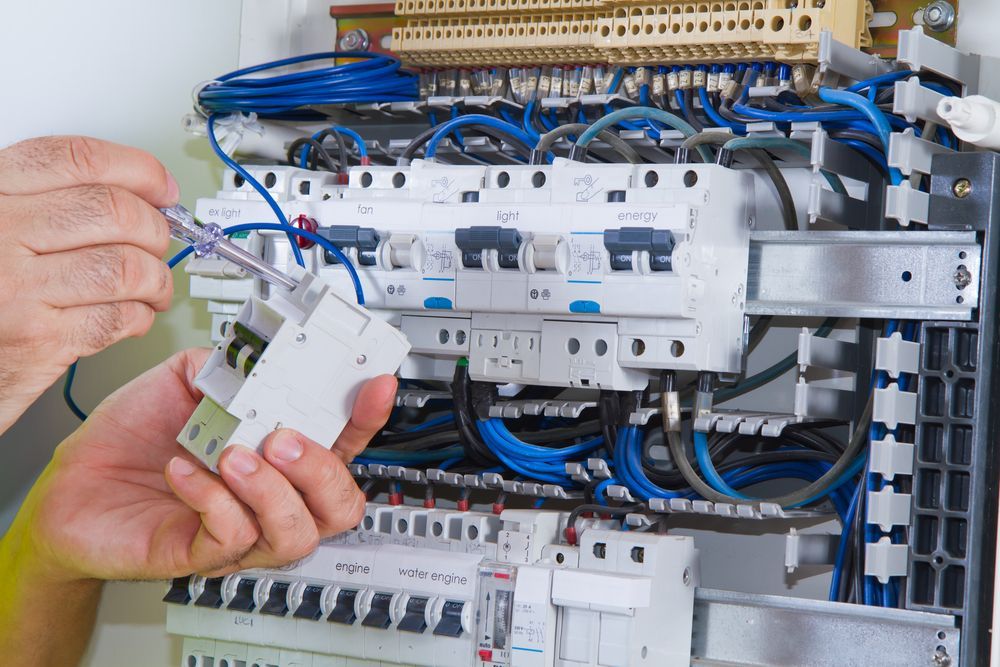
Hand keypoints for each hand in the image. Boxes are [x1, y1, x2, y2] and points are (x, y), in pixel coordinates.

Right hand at [0, 136, 178, 434]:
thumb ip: (52, 200)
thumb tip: (139, 190)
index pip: (77, 160)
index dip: (137, 170)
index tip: (161, 187)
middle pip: (112, 211)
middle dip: (155, 229)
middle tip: (158, 243)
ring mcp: (16, 288)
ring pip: (125, 266)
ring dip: (156, 278)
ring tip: (153, 286)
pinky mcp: (37, 340)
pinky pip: (117, 317)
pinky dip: (140, 316)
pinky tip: (132, 314)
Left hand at [8, 347, 395, 583]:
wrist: (70, 486)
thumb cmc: (131, 439)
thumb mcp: (184, 383)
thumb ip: (227, 364)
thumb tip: (255, 349)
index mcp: (278, 453)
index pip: (343, 442)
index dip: (366, 416)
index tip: (373, 383)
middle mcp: (270, 497)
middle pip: (341, 504)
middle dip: (324, 468)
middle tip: (284, 437)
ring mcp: (241, 529)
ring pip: (296, 531)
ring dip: (273, 490)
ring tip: (234, 456)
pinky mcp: (200, 552)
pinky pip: (230, 538)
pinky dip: (213, 500)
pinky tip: (187, 471)